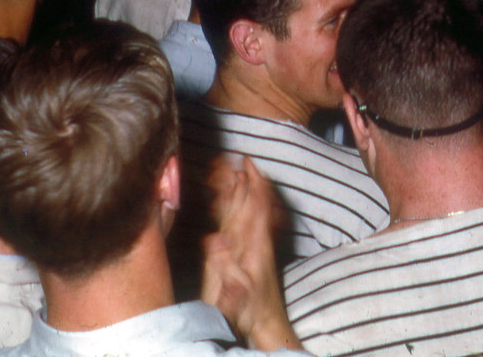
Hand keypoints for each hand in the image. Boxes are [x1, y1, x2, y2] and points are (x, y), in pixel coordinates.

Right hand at [201, 157, 297, 350]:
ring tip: (242, 170)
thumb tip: (214, 238)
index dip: (250, 183)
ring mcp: (259, 244)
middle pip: (254, 202)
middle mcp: (258, 240)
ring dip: (249, 188)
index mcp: (253, 245)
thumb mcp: (236, 291)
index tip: (244, 163)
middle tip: (238, 158)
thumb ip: (225, 265)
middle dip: (247, 179)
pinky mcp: (258, 251)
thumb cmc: (252, 310)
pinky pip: (256, 219)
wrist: (268, 324)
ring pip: (255, 208)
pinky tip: (250, 198)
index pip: (253, 206)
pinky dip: (253, 203)